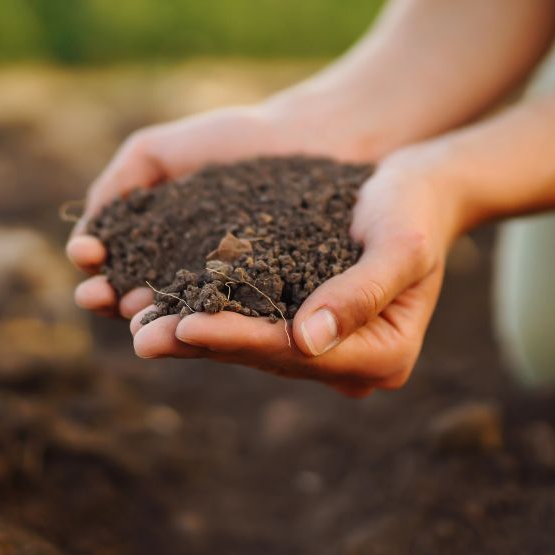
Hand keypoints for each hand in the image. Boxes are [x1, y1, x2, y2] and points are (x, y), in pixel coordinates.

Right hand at [67, 101, 371, 317]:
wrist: (310, 136)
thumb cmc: (235, 140)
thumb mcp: (157, 152)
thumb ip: (117, 185)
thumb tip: (85, 239)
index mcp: (158, 248)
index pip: (115, 269)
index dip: (96, 269)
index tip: (87, 257)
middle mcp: (188, 278)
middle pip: (138, 300)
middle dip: (112, 300)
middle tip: (98, 296)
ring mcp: (228, 295)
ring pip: (180, 315)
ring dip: (151, 319)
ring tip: (135, 314)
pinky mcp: (269, 304)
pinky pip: (235, 316)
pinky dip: (208, 320)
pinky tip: (188, 314)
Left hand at [128, 146, 463, 396]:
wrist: (419, 189)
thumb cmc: (415, 209)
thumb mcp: (399, 244)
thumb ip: (360, 292)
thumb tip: (307, 341)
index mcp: (384, 357)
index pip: (295, 352)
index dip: (238, 339)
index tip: (185, 325)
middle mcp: (351, 365)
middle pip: (264, 357)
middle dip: (200, 343)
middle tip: (140, 336)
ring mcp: (325, 349)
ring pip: (248, 346)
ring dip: (191, 335)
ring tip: (135, 324)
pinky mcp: (301, 324)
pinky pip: (247, 324)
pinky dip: (204, 313)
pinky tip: (158, 304)